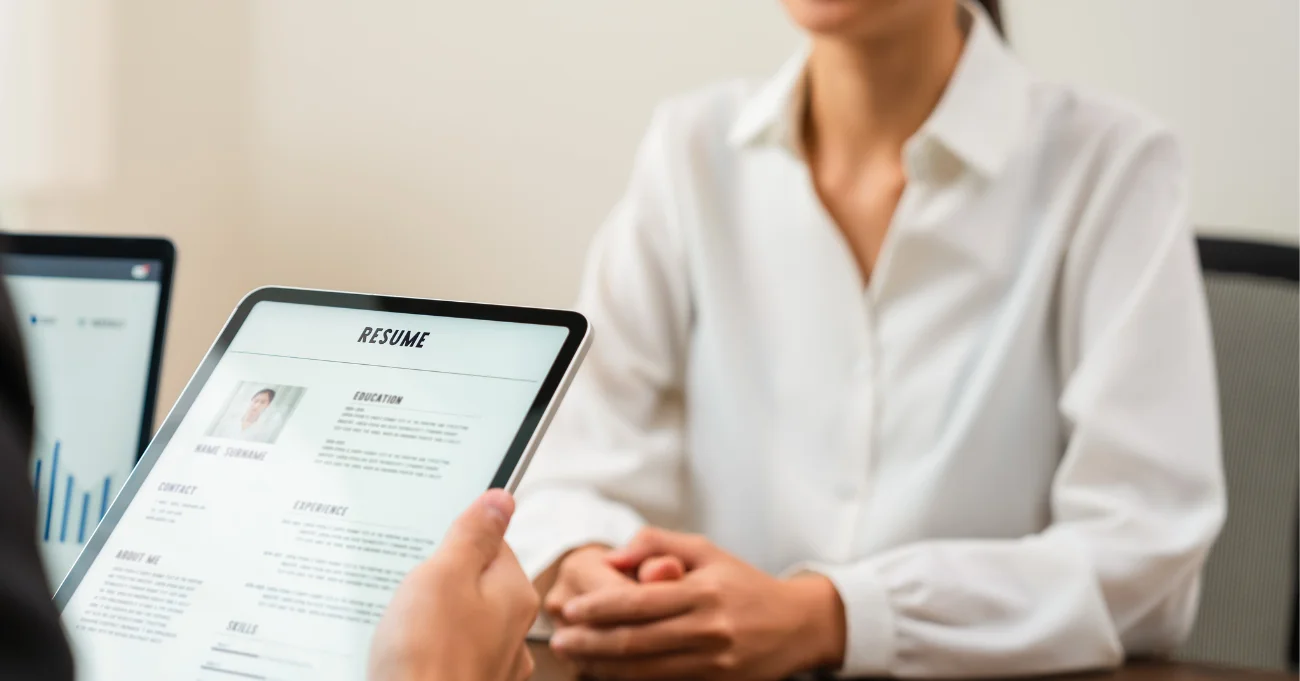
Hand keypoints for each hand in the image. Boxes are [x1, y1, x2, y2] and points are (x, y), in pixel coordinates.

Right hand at [369, 490, 538, 680]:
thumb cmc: (427, 655)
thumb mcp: (443, 575)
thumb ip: (472, 534)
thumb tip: (501, 499)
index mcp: (515, 594)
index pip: (493, 544)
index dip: (455, 542)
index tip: (427, 547)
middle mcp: (514, 630)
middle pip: (474, 583)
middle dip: (438, 583)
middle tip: (408, 593)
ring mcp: (493, 663)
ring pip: (460, 620)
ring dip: (429, 619)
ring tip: (401, 629)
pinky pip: (448, 653)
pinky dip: (427, 650)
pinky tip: (404, 655)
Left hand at [551, 528, 846, 680]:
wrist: (797, 625)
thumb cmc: (744, 584)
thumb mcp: (706, 550)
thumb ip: (657, 543)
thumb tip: (614, 555)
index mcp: (703, 592)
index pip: (640, 602)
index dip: (600, 608)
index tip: (572, 609)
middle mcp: (708, 630)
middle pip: (636, 641)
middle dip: (592, 643)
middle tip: (562, 640)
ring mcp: (712, 663)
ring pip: (645, 670)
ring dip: (604, 666)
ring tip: (577, 658)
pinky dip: (631, 679)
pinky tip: (609, 672)